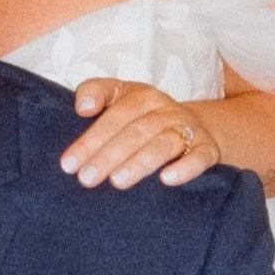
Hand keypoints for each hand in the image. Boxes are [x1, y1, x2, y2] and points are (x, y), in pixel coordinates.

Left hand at [60, 78, 221, 189]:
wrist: (195, 128)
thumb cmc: (144, 118)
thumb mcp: (119, 99)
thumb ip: (95, 93)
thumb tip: (82, 107)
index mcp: (141, 96)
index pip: (114, 114)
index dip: (90, 138)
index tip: (68, 164)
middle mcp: (165, 110)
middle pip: (135, 131)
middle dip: (108, 155)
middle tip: (86, 179)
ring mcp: (188, 129)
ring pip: (164, 143)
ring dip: (140, 162)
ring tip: (117, 181)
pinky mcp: (207, 148)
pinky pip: (199, 156)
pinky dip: (185, 167)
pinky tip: (167, 180)